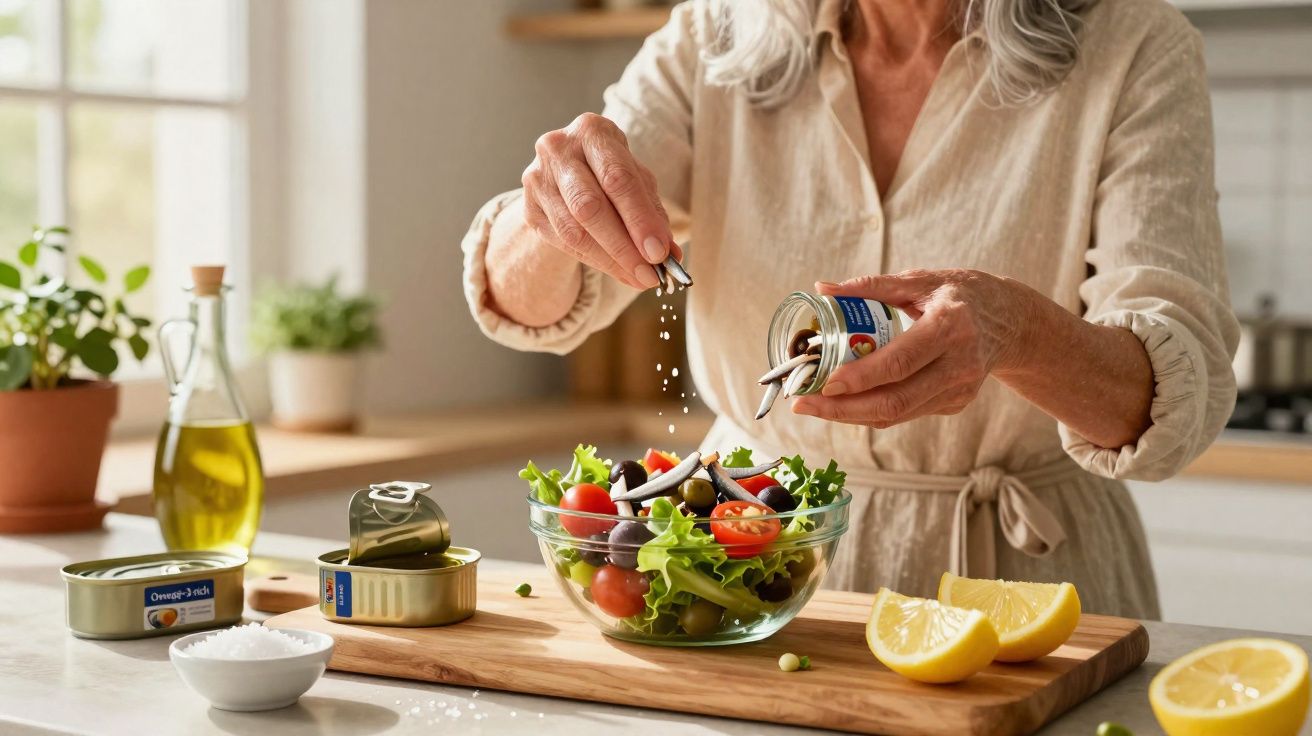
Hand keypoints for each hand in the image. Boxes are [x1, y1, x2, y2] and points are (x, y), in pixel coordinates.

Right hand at [521, 113, 678, 289]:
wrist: (570, 171)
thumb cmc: (611, 171)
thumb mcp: (638, 181)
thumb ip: (653, 213)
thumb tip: (669, 255)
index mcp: (592, 131)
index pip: (617, 179)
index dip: (640, 219)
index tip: (659, 253)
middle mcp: (558, 149)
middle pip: (590, 207)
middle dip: (624, 246)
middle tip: (649, 274)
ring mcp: (538, 179)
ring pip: (574, 231)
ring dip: (610, 260)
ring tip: (637, 277)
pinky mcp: (529, 209)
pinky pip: (563, 243)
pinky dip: (594, 261)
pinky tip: (617, 270)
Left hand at [792, 269, 1033, 427]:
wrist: (1012, 321)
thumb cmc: (959, 293)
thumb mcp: (920, 280)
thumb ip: (871, 286)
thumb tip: (823, 289)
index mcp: (950, 327)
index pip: (899, 363)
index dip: (859, 378)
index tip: (823, 382)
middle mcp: (958, 365)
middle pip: (894, 401)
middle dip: (843, 408)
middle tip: (802, 405)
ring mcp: (960, 390)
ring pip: (897, 414)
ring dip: (850, 414)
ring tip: (813, 406)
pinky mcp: (956, 404)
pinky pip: (905, 412)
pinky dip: (871, 410)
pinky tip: (844, 403)